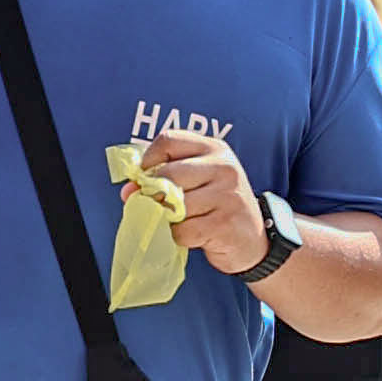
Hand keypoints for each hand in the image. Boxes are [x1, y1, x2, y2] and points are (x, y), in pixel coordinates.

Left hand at [142, 128, 267, 275]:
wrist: (253, 240)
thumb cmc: (218, 207)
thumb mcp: (200, 180)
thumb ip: (166, 177)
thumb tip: (128, 190)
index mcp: (214, 148)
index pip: (169, 140)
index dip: (148, 159)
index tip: (143, 177)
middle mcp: (224, 166)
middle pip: (168, 174)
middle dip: (154, 194)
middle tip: (156, 207)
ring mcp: (227, 194)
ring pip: (175, 205)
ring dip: (168, 219)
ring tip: (181, 222)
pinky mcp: (225, 223)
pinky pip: (184, 230)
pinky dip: (180, 237)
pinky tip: (193, 236)